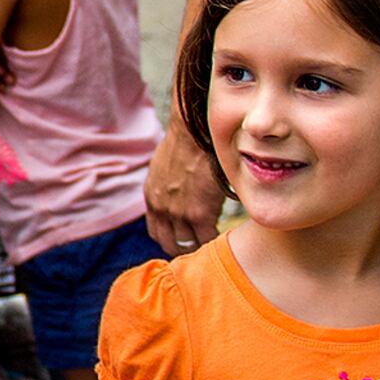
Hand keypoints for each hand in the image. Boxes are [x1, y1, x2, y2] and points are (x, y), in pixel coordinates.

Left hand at [144, 121, 223, 252]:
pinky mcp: (199, 213)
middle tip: (205, 244)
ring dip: (204, 243)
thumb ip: (169, 188)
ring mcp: (178, 213)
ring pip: (190, 244)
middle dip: (186, 247)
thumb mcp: (166, 167)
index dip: (172, 239)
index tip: (186, 239)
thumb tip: (181, 196)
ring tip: (218, 238)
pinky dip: (218, 238)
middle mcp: (161, 209)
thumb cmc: (188, 142)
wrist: (196, 132)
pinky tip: (227, 232)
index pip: (157, 232)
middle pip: (170, 244)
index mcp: (152, 198)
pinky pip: (208, 238)